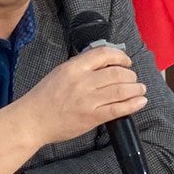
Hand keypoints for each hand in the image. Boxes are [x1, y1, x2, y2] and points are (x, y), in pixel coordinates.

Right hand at [19, 45, 146, 145]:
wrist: (33, 120)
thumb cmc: (44, 97)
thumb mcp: (60, 73)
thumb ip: (81, 67)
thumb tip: (104, 64)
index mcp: (74, 67)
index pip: (104, 54)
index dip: (120, 56)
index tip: (126, 61)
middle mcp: (83, 81)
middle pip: (117, 72)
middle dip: (130, 75)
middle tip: (133, 79)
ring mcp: (88, 100)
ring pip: (121, 90)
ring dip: (136, 88)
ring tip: (140, 89)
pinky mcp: (92, 117)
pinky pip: (118, 108)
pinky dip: (133, 104)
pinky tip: (140, 101)